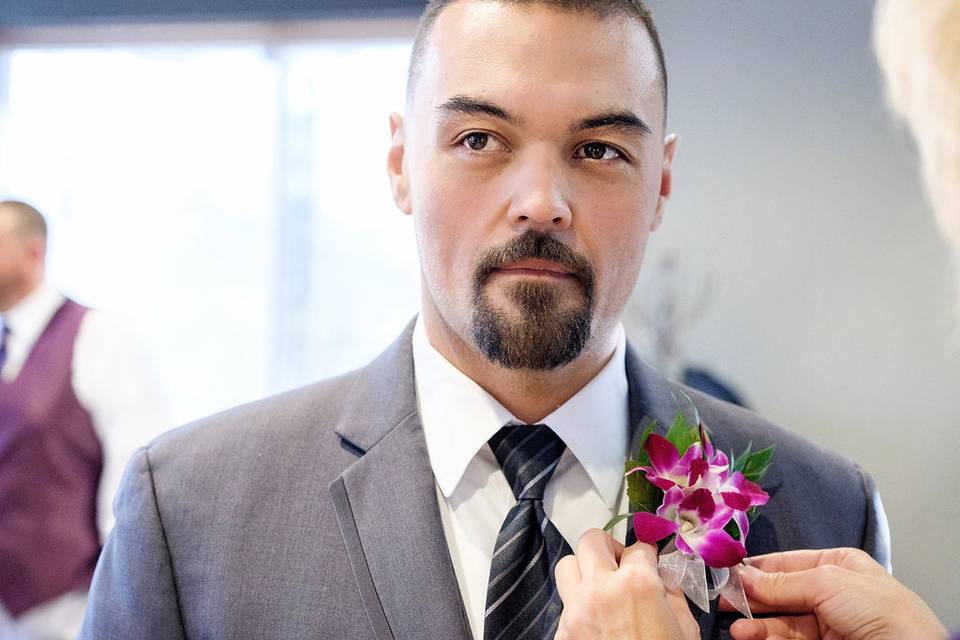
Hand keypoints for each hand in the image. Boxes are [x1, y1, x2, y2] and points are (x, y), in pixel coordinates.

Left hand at [554, 528, 698, 639]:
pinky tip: (597, 622)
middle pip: (590, 540)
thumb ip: (673, 596)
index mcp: (637, 585)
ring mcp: (575, 612)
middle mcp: (600, 591)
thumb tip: (665, 579)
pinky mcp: (562, 634)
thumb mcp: (685, 631)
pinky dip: (578, 607)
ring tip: (602, 586)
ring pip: (567, 566)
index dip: (647, 553)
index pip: (638, 547)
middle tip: (620, 562)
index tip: (649, 559)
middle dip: (607, 547)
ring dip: (584, 570)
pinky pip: (564, 606)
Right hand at [727, 547, 946, 639]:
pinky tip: (753, 636)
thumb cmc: (876, 609)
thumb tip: (742, 576)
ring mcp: (829, 623)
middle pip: (781, 592)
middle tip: (723, 600)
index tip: (728, 573)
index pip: (788, 563)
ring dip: (757, 624)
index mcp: (839, 565)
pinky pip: (789, 639)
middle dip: (753, 597)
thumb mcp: (826, 582)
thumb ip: (780, 582)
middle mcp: (832, 592)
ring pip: (782, 621)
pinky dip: (768, 638)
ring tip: (736, 628)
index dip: (758, 568)